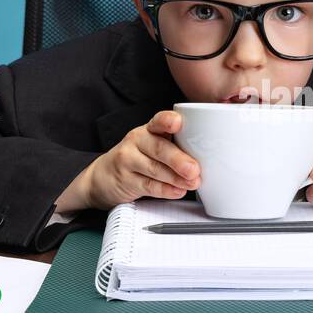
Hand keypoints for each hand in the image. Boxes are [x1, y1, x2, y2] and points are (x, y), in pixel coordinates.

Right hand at [57, 111, 199, 211]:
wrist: (104, 176)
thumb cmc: (139, 157)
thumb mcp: (154, 145)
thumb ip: (177, 146)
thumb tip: (208, 156)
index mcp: (149, 129)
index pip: (158, 121)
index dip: (167, 121)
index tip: (177, 123)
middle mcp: (137, 141)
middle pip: (158, 148)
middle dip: (178, 160)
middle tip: (195, 169)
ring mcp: (128, 160)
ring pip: (154, 169)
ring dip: (176, 178)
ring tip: (192, 183)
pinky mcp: (126, 180)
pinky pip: (148, 185)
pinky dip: (165, 190)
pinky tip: (177, 191)